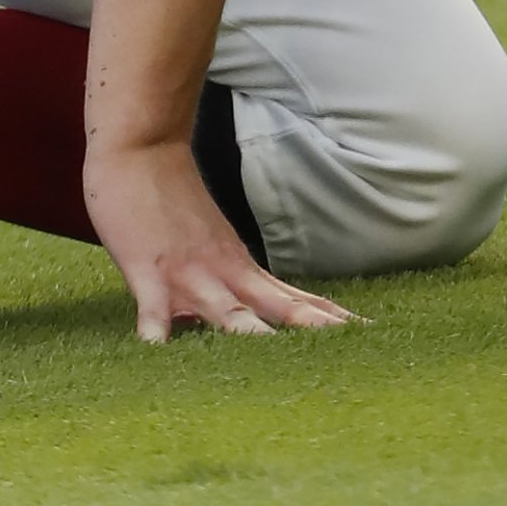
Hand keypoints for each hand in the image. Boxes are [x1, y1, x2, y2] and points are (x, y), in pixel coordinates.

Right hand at [83, 138, 356, 342]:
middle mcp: (224, 271)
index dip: (329, 318)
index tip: (366, 336)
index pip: (294, 297)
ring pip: (226, 311)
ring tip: (274, 359)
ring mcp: (188, 274)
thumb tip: (252, 303)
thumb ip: (231, 273)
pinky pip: (153, 311)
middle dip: (311, 330)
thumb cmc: (169, 193)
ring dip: (249, 334)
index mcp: (240, 265)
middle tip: (350, 352)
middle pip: (276, 306)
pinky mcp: (148, 273)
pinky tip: (158, 350)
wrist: (140, 146)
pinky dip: (157, 332)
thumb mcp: (213, 237)